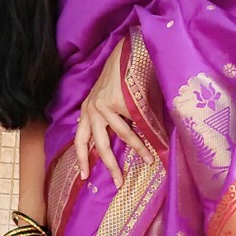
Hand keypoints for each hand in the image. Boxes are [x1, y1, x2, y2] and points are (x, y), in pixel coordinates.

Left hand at [74, 39, 151, 187]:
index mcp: (87, 111)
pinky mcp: (118, 100)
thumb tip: (119, 144)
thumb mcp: (108, 100)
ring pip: (123, 135)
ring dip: (138, 149)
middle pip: (99, 145)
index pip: (80, 140)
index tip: (84, 176)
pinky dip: (146, 132)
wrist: (127, 52)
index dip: (82, 159)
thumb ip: (109, 120)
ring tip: (149, 159)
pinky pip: (136, 122)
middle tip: (119, 182)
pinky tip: (155, 138)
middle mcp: (92, 109)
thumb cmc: (120, 77)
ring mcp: (104, 105)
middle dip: (110, 166)